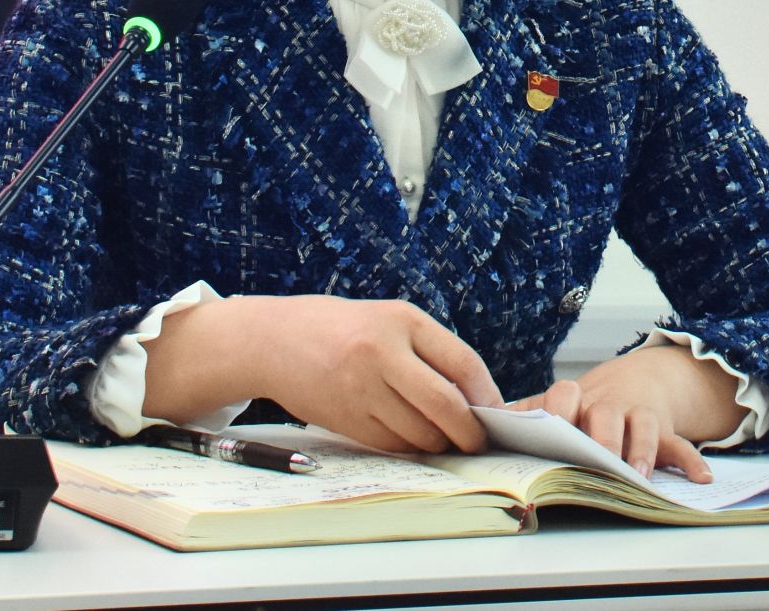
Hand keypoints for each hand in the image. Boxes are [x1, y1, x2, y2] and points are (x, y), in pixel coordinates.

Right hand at [141, 294, 501, 454]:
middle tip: (478, 440)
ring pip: (419, 432)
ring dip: (439, 443)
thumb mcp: (388, 320)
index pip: (462, 363)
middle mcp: (380, 353)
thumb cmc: (341, 329)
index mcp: (400, 321)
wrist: (272, 340)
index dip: (486, 394)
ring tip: (444, 439)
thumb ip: (430, 351)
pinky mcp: (344, 419)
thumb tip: (476, 399)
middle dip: (469, 431)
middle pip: (445, 405)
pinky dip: (410, 448)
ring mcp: (360, 389)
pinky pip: (392, 445)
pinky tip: (412, 439)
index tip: (496, 412)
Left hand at [510, 345, 748, 481]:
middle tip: (599, 462)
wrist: (638, 379)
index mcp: (577, 399)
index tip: (552, 429)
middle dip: (602, 438)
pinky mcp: (664, 431)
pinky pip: (680, 444)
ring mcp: (637, 416)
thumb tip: (483, 421)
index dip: (559, 410)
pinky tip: (700, 478)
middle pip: (605, 415)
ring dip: (641, 450)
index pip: (565, 396)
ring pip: (642, 426)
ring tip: (639, 475)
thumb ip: (527, 412)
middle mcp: (608, 406)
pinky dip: (691, 461)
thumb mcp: (559, 402)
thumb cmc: (589, 402)